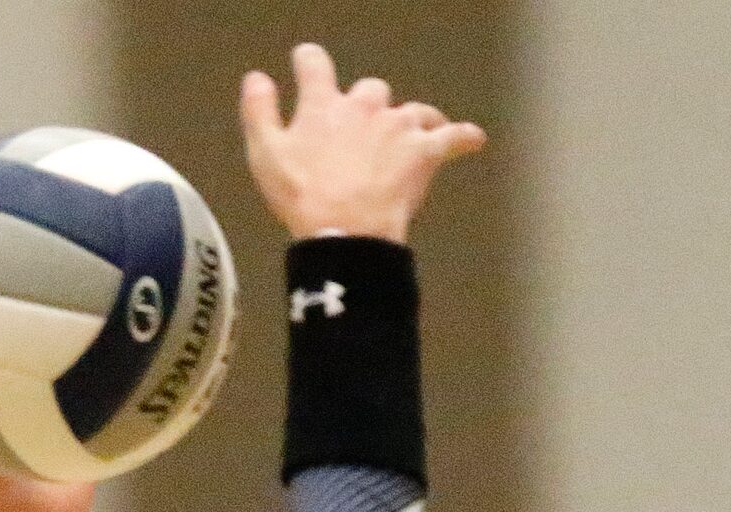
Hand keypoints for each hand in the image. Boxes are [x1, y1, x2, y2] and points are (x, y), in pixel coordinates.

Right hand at [241, 43, 485, 243]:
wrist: (346, 231)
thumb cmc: (302, 196)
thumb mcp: (265, 153)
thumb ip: (259, 110)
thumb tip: (256, 78)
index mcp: (324, 104)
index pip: (315, 64)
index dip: (309, 61)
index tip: (306, 62)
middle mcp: (364, 106)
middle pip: (369, 89)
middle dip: (366, 104)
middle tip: (361, 128)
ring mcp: (398, 127)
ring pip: (411, 110)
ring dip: (410, 119)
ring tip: (413, 131)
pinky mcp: (425, 152)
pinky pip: (453, 137)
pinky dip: (464, 137)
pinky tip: (473, 138)